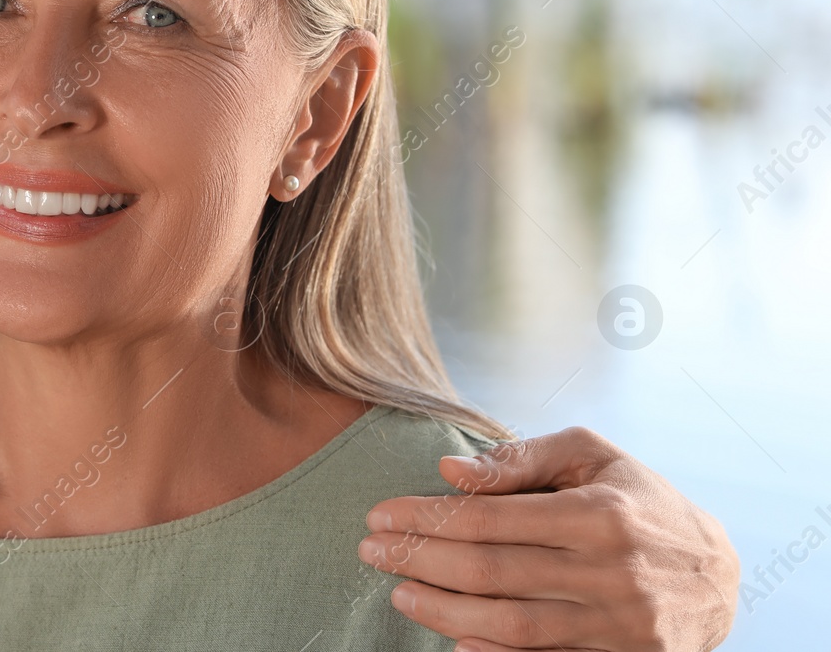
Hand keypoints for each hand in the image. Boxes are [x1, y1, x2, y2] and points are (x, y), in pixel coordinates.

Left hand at [357, 427, 737, 651]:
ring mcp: (619, 625)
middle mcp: (610, 571)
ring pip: (512, 625)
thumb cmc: (638, 501)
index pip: (491, 517)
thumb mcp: (592, 456)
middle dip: (421, 561)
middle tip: (373, 553)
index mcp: (599, 513)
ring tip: (400, 593)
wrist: (717, 574)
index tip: (379, 516)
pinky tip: (453, 641)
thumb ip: (520, 458)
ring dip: (444, 612)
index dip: (427, 518)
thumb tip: (449, 469)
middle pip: (493, 573)